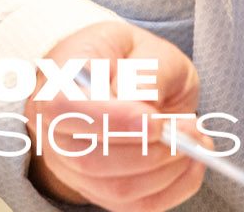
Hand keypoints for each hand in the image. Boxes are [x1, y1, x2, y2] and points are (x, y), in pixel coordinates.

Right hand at [28, 20, 207, 211]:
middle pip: (89, 158)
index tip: (157, 122)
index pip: (63, 107)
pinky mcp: (97, 189)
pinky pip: (137, 205)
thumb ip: (145, 73)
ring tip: (194, 141)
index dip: (110, 120)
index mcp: (53, 81)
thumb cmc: (127, 61)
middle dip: (151, 150)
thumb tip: (145, 106)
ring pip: (116, 188)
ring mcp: (69, 164)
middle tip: (192, 130)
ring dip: (167, 170)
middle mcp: (50, 127)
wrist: (118, 79)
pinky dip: (174, 187)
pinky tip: (188, 161)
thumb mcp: (144, 48)